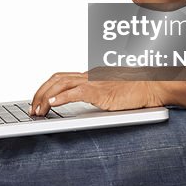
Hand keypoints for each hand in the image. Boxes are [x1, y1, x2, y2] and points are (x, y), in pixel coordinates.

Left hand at [29, 71, 164, 114]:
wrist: (154, 85)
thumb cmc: (137, 90)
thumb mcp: (111, 94)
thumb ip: (96, 96)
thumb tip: (83, 105)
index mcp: (90, 76)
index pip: (61, 78)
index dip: (46, 89)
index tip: (37, 101)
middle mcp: (89, 76)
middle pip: (56, 79)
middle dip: (40, 93)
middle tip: (32, 109)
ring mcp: (95, 82)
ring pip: (61, 84)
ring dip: (46, 97)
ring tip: (38, 110)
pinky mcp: (101, 91)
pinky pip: (77, 92)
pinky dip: (62, 98)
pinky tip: (53, 105)